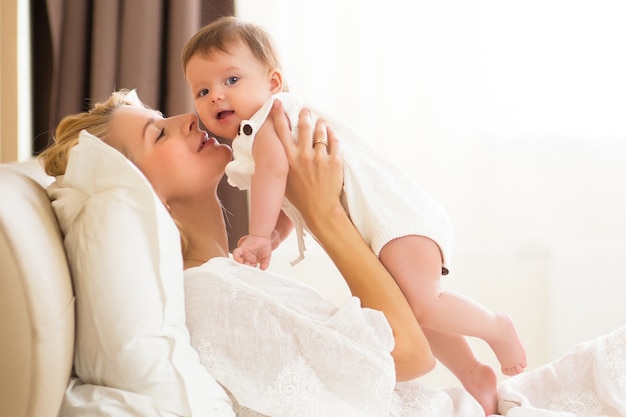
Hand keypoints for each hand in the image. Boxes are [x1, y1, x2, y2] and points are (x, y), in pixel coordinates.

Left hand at [232, 234, 272, 269]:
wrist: (263, 236)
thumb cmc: (264, 244)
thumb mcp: (267, 257)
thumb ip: (265, 264)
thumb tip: (262, 270)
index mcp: (252, 260)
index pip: (249, 268)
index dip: (250, 271)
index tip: (251, 275)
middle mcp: (247, 257)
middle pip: (243, 266)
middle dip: (245, 269)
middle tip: (246, 273)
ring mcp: (244, 253)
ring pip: (238, 261)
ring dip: (240, 265)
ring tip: (244, 268)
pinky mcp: (242, 249)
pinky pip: (236, 254)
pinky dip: (236, 257)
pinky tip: (240, 261)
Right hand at [269, 99, 343, 229]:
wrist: (320, 210)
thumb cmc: (300, 198)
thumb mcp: (284, 180)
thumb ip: (282, 164)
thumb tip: (277, 153)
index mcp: (288, 159)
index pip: (281, 131)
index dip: (278, 115)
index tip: (278, 104)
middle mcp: (303, 155)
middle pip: (304, 126)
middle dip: (305, 115)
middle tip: (306, 111)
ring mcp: (320, 158)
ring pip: (320, 132)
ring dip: (320, 124)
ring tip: (320, 122)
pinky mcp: (334, 161)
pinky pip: (334, 142)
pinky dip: (332, 135)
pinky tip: (331, 133)